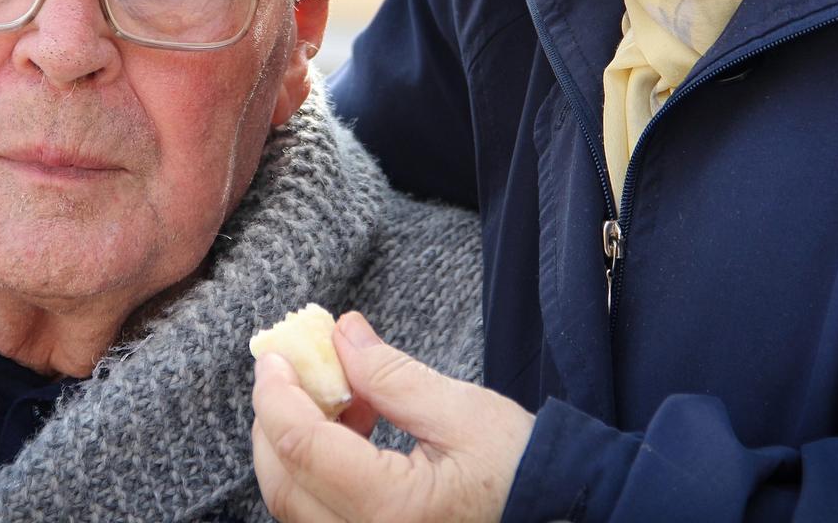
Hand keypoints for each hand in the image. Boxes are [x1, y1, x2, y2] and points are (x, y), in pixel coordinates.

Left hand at [251, 311, 534, 521]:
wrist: (563, 515)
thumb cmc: (523, 469)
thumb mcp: (463, 411)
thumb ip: (392, 375)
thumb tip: (339, 334)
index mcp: (392, 511)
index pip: (303, 448)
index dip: (277, 395)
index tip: (274, 353)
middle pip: (283, 483)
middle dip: (276, 418)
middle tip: (292, 366)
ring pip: (295, 501)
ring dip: (297, 441)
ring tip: (340, 392)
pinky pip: (321, 512)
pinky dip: (318, 466)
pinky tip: (354, 427)